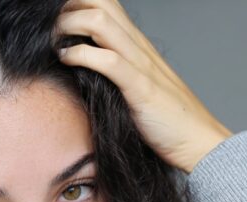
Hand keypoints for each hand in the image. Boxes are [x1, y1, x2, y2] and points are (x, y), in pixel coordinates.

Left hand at [56, 0, 233, 172]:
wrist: (198, 141)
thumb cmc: (164, 119)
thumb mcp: (134, 84)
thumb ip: (112, 69)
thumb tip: (78, 64)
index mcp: (137, 43)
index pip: (106, 3)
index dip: (77, 4)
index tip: (53, 19)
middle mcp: (138, 46)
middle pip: (101, 2)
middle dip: (69, 7)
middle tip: (48, 26)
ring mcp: (140, 64)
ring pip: (100, 22)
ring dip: (69, 25)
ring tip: (53, 41)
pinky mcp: (140, 87)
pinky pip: (107, 60)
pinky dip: (80, 55)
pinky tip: (66, 60)